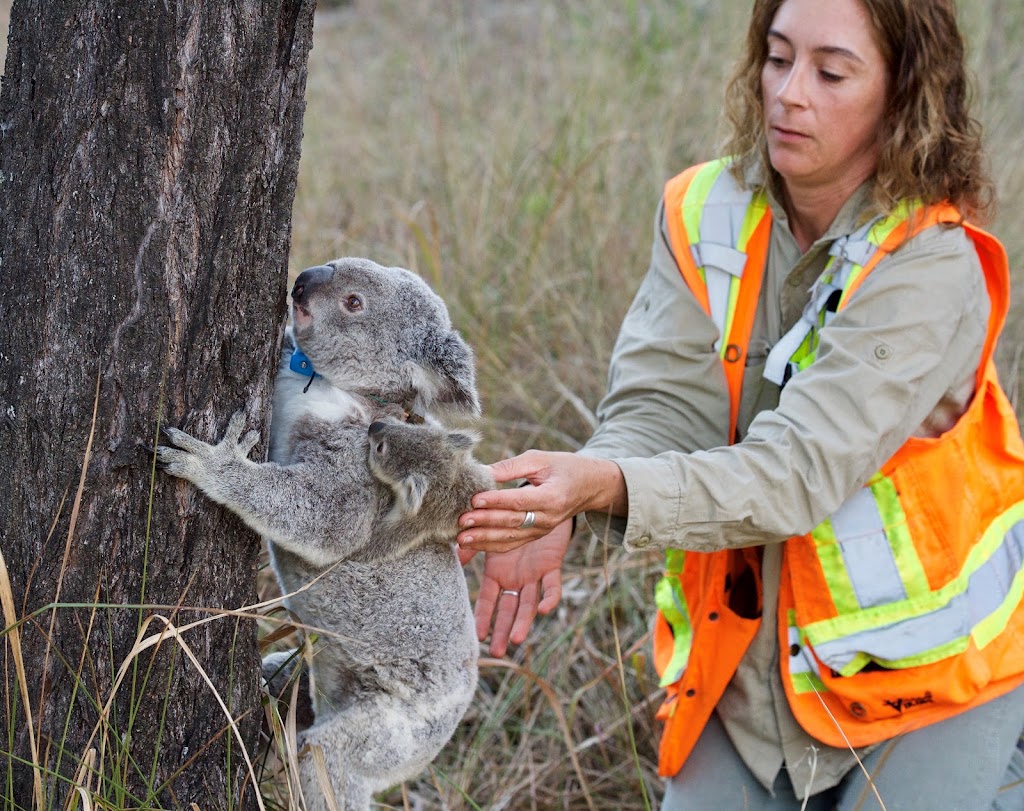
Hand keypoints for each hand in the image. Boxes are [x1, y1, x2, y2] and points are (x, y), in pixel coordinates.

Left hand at [457, 450, 624, 553]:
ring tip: (461, 538)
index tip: (474, 499)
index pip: (520, 501)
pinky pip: (511, 544)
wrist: (589, 486)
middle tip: (462, 520)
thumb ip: (511, 466)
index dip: (496, 500)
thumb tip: (481, 472)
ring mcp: (542, 530)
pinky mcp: (535, 536)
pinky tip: (472, 545)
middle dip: (485, 522)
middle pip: (512, 522)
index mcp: (552, 496)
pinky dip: (490, 546)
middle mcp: (548, 518)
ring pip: (510, 538)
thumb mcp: (540, 459)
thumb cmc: (563, 467)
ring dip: (484, 540)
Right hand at [473, 519, 572, 656]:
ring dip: (524, 622)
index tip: (477, 636)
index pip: (488, 601)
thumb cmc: (510, 521)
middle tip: (497, 652)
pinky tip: (545, 610)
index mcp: (498, 574)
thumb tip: (452, 552)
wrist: (540, 506)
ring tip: (517, 640)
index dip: (483, 617)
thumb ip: (471, 546)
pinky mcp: (551, 566)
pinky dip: (549, 598)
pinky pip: (552, 586)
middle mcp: (516, 579)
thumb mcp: (488, 534)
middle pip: (509, 610)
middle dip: (503, 630)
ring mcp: (534, 575)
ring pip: (529, 604)